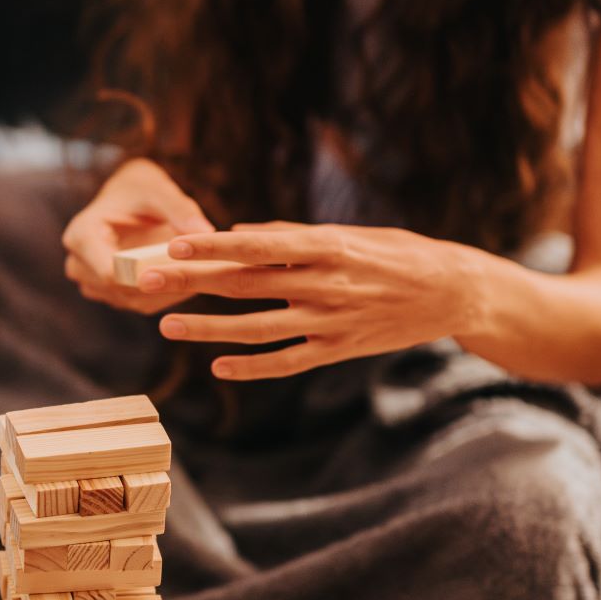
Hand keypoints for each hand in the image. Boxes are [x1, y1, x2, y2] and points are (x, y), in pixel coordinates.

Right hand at [62, 160, 214, 313]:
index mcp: (82, 235)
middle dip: (161, 283)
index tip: (183, 268)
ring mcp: (91, 283)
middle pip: (121, 290)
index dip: (146, 276)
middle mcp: (78, 263)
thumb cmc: (140, 190)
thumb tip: (205, 231)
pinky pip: (138, 304)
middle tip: (200, 273)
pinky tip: (187, 281)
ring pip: (131, 301)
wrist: (127, 198)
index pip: (110, 272)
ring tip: (198, 274)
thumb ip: (180, 209)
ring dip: (165, 292)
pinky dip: (164, 296)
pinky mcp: (107, 294)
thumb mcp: (158, 190)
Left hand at [140, 222, 485, 378]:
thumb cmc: (398, 253)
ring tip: (167, 325)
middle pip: (245, 286)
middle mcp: (325, 285)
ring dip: (208, 327)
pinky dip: (252, 366)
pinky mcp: (338, 350)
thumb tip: (239, 234)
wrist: (453, 292)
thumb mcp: (350, 233)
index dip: (213, 247)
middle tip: (148, 282)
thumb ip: (292, 237)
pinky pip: (287, 362)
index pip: (257, 247)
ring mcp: (330, 322)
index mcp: (327, 247)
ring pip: (257, 328)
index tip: (174, 245)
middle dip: (193, 283)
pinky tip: (218, 366)